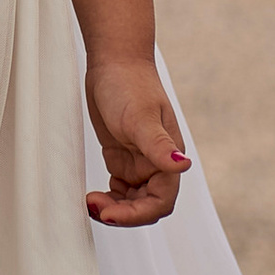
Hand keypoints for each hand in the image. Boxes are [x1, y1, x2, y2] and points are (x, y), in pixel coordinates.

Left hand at [85, 55, 190, 225]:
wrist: (114, 61)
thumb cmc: (130, 84)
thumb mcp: (140, 117)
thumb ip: (158, 145)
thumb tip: (184, 165)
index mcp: (168, 158)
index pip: (160, 202)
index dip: (137, 214)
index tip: (110, 213)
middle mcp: (156, 164)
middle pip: (145, 206)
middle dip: (122, 213)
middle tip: (94, 206)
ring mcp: (139, 162)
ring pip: (131, 201)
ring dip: (113, 209)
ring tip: (90, 202)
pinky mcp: (121, 156)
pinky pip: (119, 190)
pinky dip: (108, 198)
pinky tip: (92, 194)